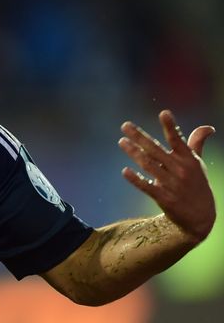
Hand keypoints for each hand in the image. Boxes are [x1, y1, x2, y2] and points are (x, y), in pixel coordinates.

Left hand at [119, 110, 215, 242]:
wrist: (201, 217)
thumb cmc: (196, 184)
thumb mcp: (197, 164)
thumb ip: (196, 144)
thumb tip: (208, 128)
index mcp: (188, 159)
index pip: (178, 140)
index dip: (171, 127)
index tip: (163, 113)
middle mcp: (180, 170)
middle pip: (156, 150)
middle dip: (140, 137)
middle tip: (125, 125)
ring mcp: (172, 184)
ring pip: (149, 165)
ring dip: (134, 153)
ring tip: (122, 141)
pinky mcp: (164, 198)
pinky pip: (147, 187)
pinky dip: (136, 180)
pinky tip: (125, 171)